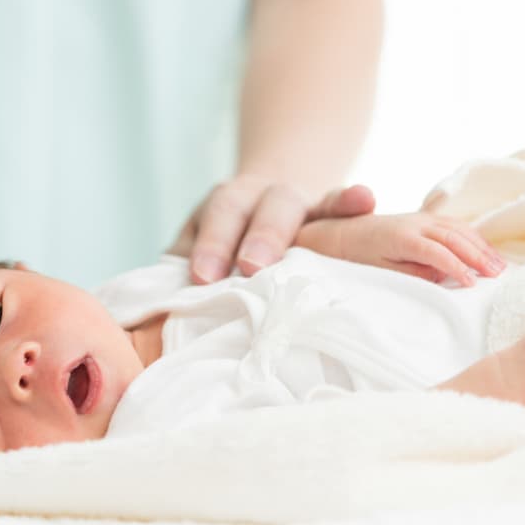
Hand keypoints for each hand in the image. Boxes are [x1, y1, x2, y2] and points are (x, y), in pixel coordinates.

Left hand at [168, 177, 376, 283]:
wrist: (262, 207)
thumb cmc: (225, 250)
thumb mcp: (198, 256)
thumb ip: (180, 281)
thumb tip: (157, 326)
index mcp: (224, 206)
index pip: (217, 220)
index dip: (210, 246)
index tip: (203, 278)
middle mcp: (260, 198)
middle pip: (261, 207)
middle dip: (261, 234)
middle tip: (255, 264)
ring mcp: (298, 204)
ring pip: (306, 201)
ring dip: (327, 205)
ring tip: (355, 202)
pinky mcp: (327, 213)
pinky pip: (340, 205)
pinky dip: (352, 201)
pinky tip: (367, 199)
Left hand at [296, 212, 505, 286]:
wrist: (341, 232)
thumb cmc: (357, 256)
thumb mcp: (377, 270)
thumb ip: (409, 272)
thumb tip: (440, 276)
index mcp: (401, 237)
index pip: (436, 252)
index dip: (456, 267)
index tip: (472, 284)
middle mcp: (414, 223)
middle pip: (453, 237)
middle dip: (478, 256)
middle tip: (498, 276)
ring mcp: (421, 218)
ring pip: (458, 229)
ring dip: (481, 246)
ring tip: (500, 266)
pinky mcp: (424, 218)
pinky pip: (455, 224)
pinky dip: (474, 237)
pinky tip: (486, 250)